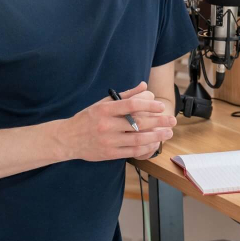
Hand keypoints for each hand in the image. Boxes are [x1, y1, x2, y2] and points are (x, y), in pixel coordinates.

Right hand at [56, 82, 175, 161]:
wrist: (68, 139)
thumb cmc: (87, 118)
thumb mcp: (102, 103)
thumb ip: (125, 95)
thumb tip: (144, 86)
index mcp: (105, 110)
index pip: (130, 105)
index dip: (148, 105)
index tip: (161, 106)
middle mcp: (107, 125)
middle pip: (138, 123)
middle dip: (158, 122)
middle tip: (172, 120)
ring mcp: (109, 141)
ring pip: (138, 140)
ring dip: (156, 137)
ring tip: (168, 132)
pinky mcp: (110, 154)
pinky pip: (132, 152)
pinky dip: (146, 148)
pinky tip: (155, 144)